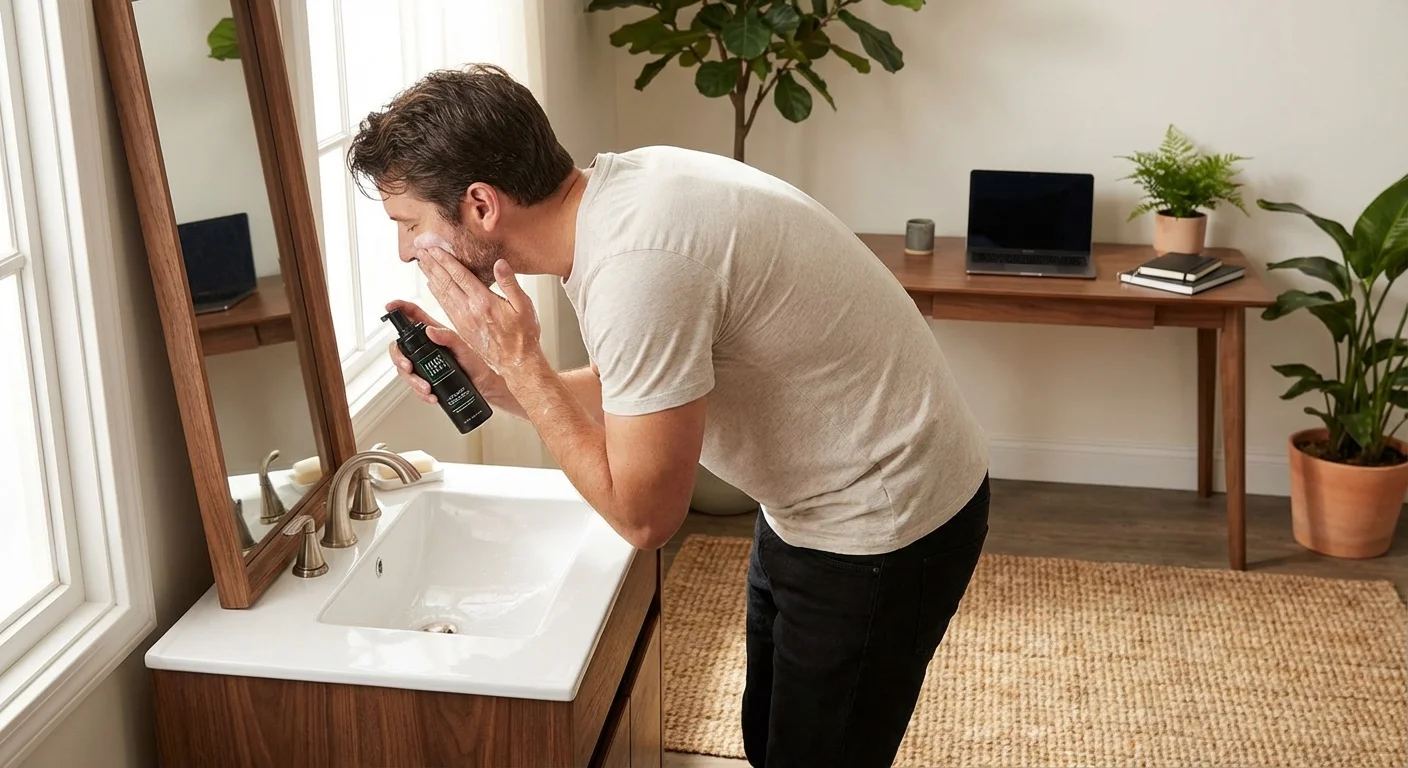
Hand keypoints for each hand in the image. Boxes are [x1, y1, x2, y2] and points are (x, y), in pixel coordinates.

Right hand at [383, 299, 511, 407]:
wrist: (483, 389)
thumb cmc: (476, 366)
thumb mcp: (464, 349)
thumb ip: (449, 337)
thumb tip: (430, 330)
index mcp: (434, 334)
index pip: (413, 316)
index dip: (400, 308)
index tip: (390, 307)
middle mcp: (426, 348)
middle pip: (400, 347)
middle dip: (398, 358)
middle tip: (408, 368)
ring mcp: (424, 364)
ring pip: (404, 369)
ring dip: (412, 380)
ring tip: (427, 389)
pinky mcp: (426, 380)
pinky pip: (414, 386)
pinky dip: (420, 393)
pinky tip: (431, 396)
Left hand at [415, 245, 542, 378]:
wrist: (517, 363)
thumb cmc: (523, 336)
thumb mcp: (524, 306)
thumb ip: (510, 283)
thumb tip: (499, 264)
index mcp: (484, 303)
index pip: (460, 276)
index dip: (446, 260)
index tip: (434, 248)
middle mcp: (469, 311)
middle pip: (446, 283)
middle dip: (433, 265)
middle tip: (421, 251)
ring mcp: (463, 321)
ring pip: (442, 295)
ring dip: (431, 277)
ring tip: (423, 264)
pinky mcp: (462, 329)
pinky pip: (444, 307)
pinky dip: (436, 294)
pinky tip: (433, 287)